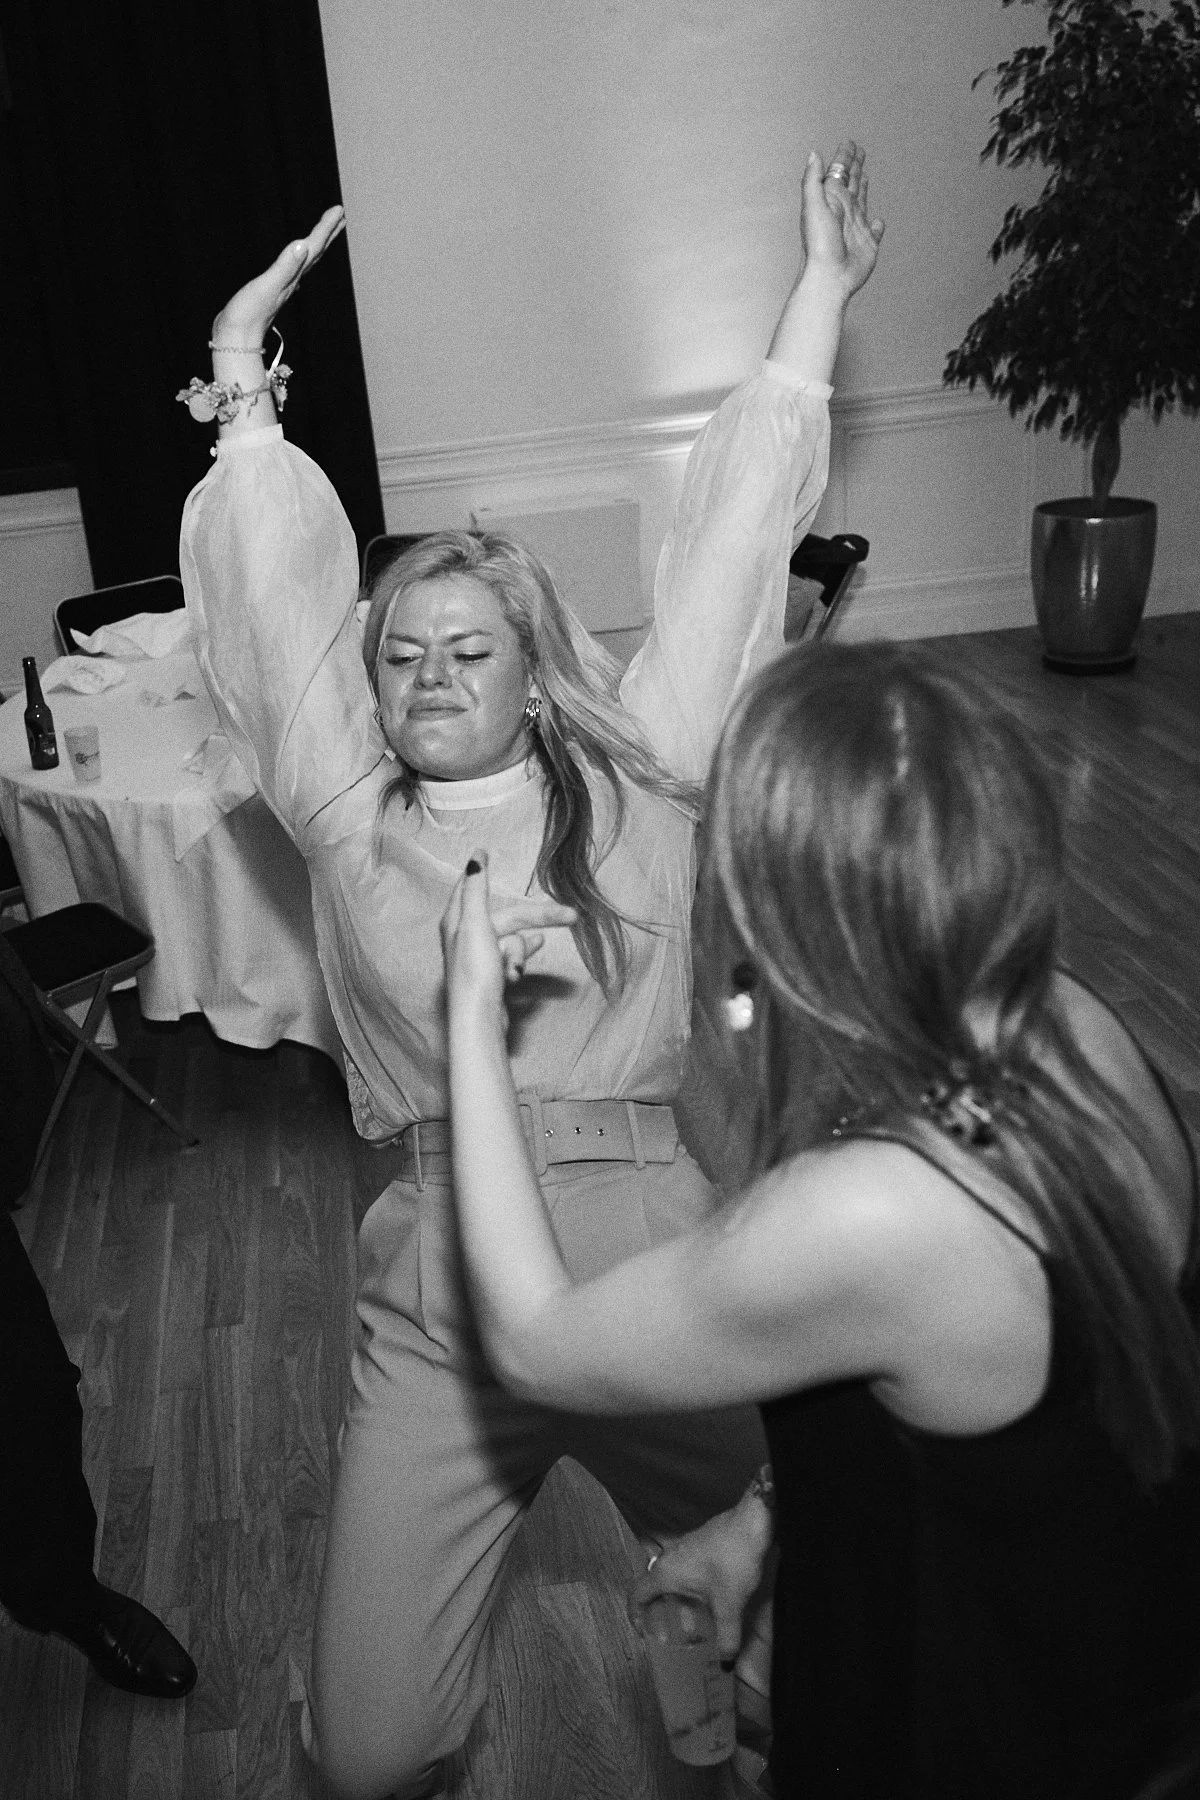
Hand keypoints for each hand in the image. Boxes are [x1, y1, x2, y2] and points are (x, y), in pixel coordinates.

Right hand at [211, 205, 346, 348]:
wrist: (236, 339)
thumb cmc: (248, 314)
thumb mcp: (266, 286)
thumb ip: (285, 266)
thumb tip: (302, 245)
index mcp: (292, 276)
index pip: (314, 247)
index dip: (326, 227)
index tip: (339, 209)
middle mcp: (292, 280)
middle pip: (315, 253)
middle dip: (328, 233)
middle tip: (340, 216)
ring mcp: (283, 287)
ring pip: (305, 261)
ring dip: (316, 245)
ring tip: (324, 233)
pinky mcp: (272, 291)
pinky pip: (292, 269)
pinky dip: (298, 259)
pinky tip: (296, 260)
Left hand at [441, 852, 577, 1016]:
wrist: (479, 1019)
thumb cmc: (474, 971)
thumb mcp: (476, 924)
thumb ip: (477, 890)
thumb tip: (476, 857)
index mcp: (457, 920)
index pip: (470, 887)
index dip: (481, 871)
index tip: (487, 851)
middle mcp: (466, 936)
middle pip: (508, 916)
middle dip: (537, 919)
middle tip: (572, 916)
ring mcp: (481, 957)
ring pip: (513, 940)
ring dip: (520, 952)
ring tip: (515, 969)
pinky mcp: (492, 975)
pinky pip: (513, 959)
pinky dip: (516, 965)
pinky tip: (515, 976)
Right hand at [630, 1497, 772, 1663]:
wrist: (752, 1522)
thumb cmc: (733, 1561)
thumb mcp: (730, 1606)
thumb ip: (727, 1638)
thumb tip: (726, 1664)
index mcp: (666, 1573)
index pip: (636, 1594)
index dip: (635, 1615)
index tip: (643, 1633)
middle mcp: (669, 1558)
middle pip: (652, 1586)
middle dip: (659, 1610)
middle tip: (670, 1630)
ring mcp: (684, 1547)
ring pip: (670, 1577)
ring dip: (676, 1598)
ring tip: (693, 1618)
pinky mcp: (698, 1543)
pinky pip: (684, 1568)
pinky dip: (689, 1586)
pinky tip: (710, 1598)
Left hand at [800, 140, 884, 300]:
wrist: (830, 277)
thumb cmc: (819, 244)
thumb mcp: (813, 206)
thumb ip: (813, 180)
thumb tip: (814, 154)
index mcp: (831, 201)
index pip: (838, 173)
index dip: (844, 157)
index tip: (849, 143)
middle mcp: (843, 212)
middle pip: (850, 183)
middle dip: (854, 167)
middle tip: (859, 151)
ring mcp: (855, 228)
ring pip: (861, 201)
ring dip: (863, 188)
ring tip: (865, 175)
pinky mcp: (868, 244)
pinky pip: (874, 231)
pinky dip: (877, 225)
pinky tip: (878, 221)